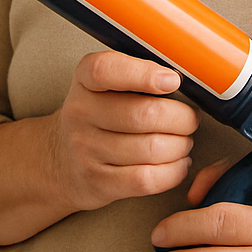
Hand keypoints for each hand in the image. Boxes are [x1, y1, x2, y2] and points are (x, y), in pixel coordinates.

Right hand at [48, 51, 199, 212]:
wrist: (61, 160)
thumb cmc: (99, 115)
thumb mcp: (105, 85)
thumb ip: (137, 73)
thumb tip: (184, 76)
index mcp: (84, 79)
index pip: (106, 70)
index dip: (143, 74)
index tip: (173, 80)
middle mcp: (80, 112)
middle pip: (144, 114)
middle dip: (182, 118)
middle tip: (190, 119)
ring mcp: (85, 149)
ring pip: (151, 148)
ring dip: (181, 146)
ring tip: (184, 142)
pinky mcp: (97, 181)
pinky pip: (146, 179)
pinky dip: (173, 172)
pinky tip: (178, 164)